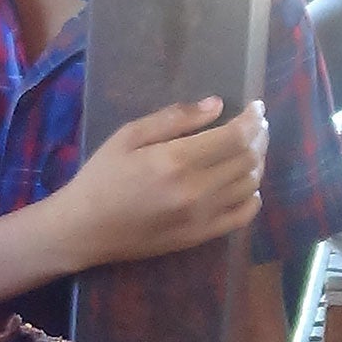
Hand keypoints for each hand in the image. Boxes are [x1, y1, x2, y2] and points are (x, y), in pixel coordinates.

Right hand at [59, 96, 267, 266]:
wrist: (83, 230)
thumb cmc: (100, 177)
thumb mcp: (128, 136)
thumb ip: (173, 119)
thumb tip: (215, 105)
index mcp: (175, 160)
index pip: (235, 137)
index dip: (252, 119)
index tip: (255, 107)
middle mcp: (195, 190)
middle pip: (247, 159)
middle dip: (259, 137)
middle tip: (256, 126)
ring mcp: (201, 217)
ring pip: (250, 185)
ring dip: (257, 163)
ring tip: (250, 150)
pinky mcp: (200, 236)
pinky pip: (242, 216)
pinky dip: (253, 197)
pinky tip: (246, 185)